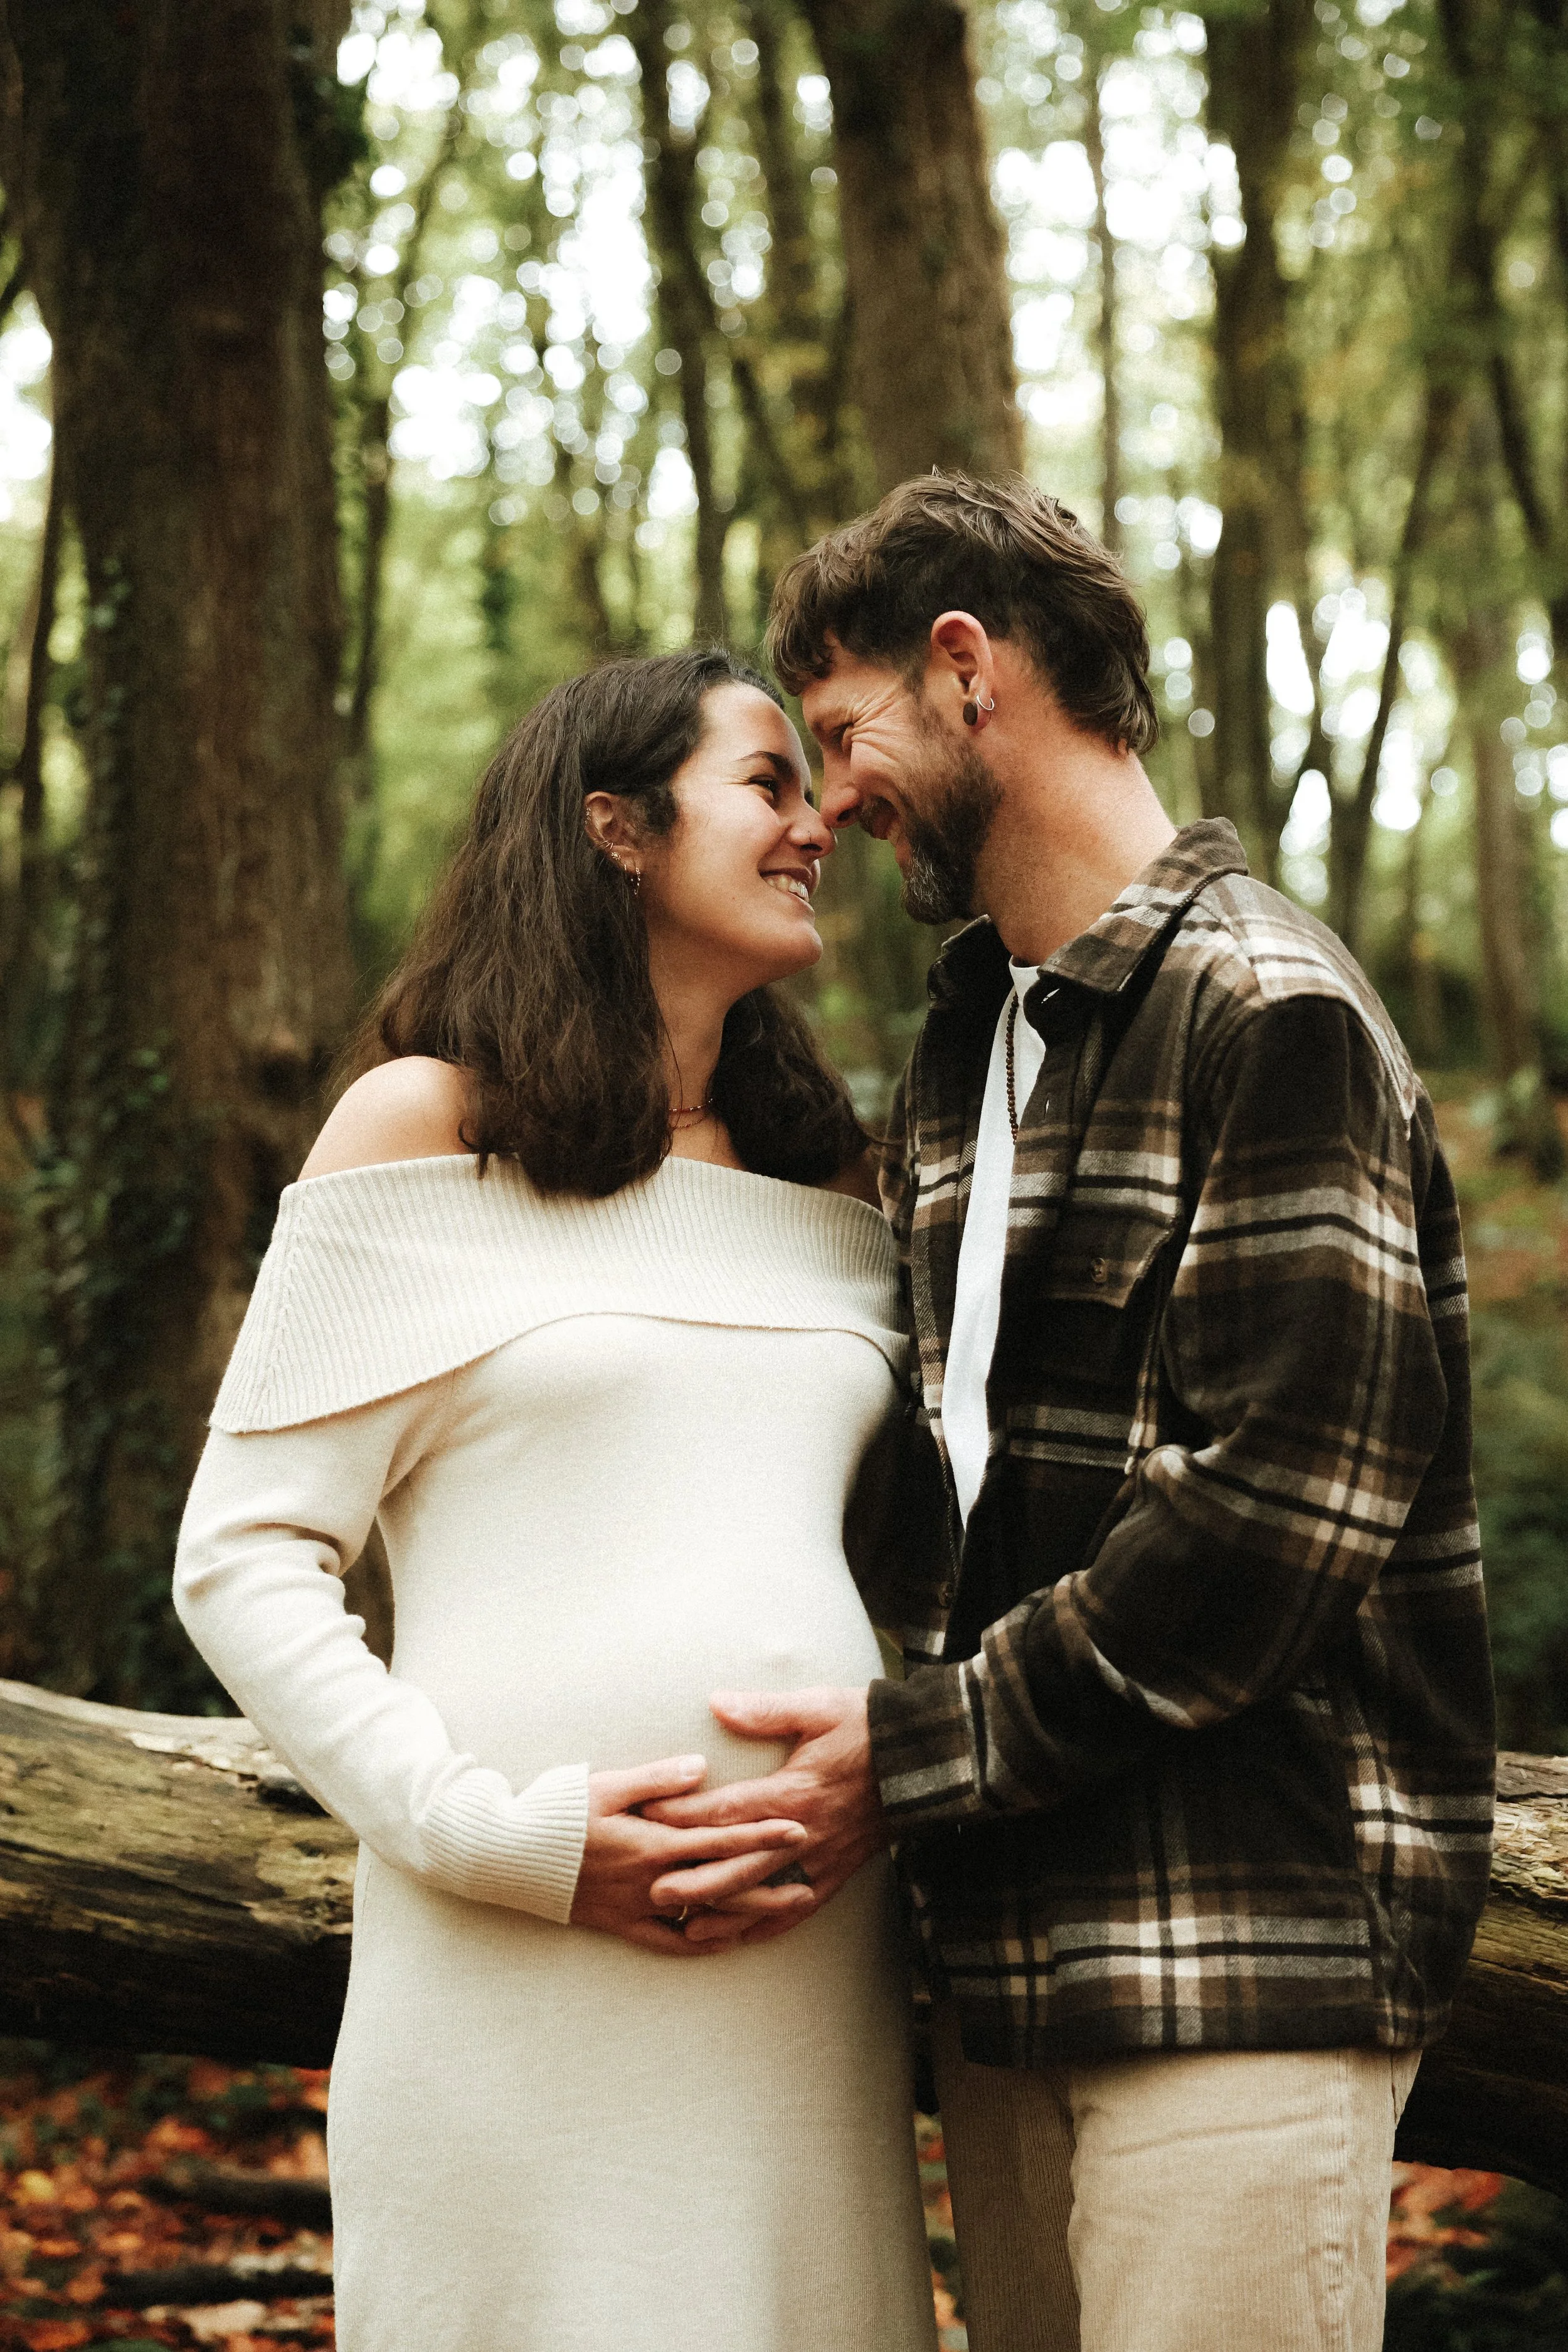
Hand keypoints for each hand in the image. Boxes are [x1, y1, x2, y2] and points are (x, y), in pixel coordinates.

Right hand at [568, 1753, 815, 1955]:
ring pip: (704, 1917)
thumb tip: (701, 1768)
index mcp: (652, 1843)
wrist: (508, 1855)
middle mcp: (651, 1881)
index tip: (799, 1829)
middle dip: (769, 1882)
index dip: (761, 1835)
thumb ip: (658, 1780)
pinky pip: (669, 1943)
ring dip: (747, 1915)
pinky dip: (701, 1943)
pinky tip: (727, 1940)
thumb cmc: (556, 1812)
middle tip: (811, 1879)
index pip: (719, 1839)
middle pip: (723, 1885)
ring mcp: (637, 1908)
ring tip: (785, 1911)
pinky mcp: (620, 1925)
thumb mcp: (606, 1785)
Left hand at [641, 1689, 886, 1947]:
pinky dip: (767, 1925)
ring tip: (686, 1928)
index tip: (648, 1816)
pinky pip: (797, 1908)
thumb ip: (764, 1711)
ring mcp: (819, 1858)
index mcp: (792, 1792)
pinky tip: (741, 1937)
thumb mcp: (817, 1709)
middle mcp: (802, 1833)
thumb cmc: (866, 1728)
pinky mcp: (835, 1872)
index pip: (727, 1809)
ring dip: (725, 1913)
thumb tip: (717, 1703)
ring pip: (764, 1895)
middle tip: (652, 1891)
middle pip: (739, 1865)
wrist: (924, 1759)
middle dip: (695, 1880)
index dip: (684, 1814)